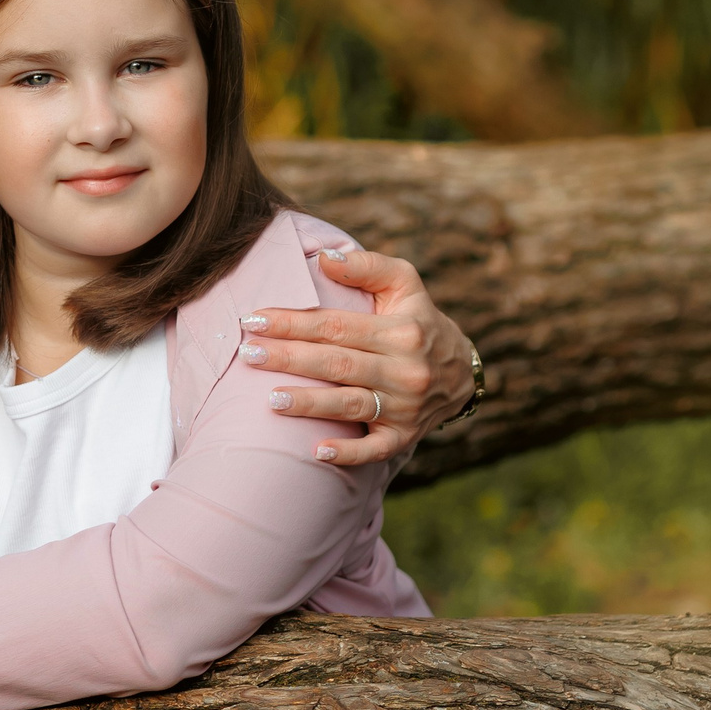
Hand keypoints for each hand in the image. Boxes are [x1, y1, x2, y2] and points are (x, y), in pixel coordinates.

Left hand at [247, 247, 476, 466]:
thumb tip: (323, 257)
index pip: (336, 326)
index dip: (293, 322)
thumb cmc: (418, 319)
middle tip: (248, 355)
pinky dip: (349, 452)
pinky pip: (376, 449)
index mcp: (400, 331)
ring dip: (310, 403)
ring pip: (351, 404)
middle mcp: (405, 369)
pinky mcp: (404, 436)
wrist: (462, 372)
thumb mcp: (405, 283)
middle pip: (337, 364)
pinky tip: (317, 452)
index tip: (254, 320)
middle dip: (289, 358)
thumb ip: (367, 266)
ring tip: (271, 399)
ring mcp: (405, 407)